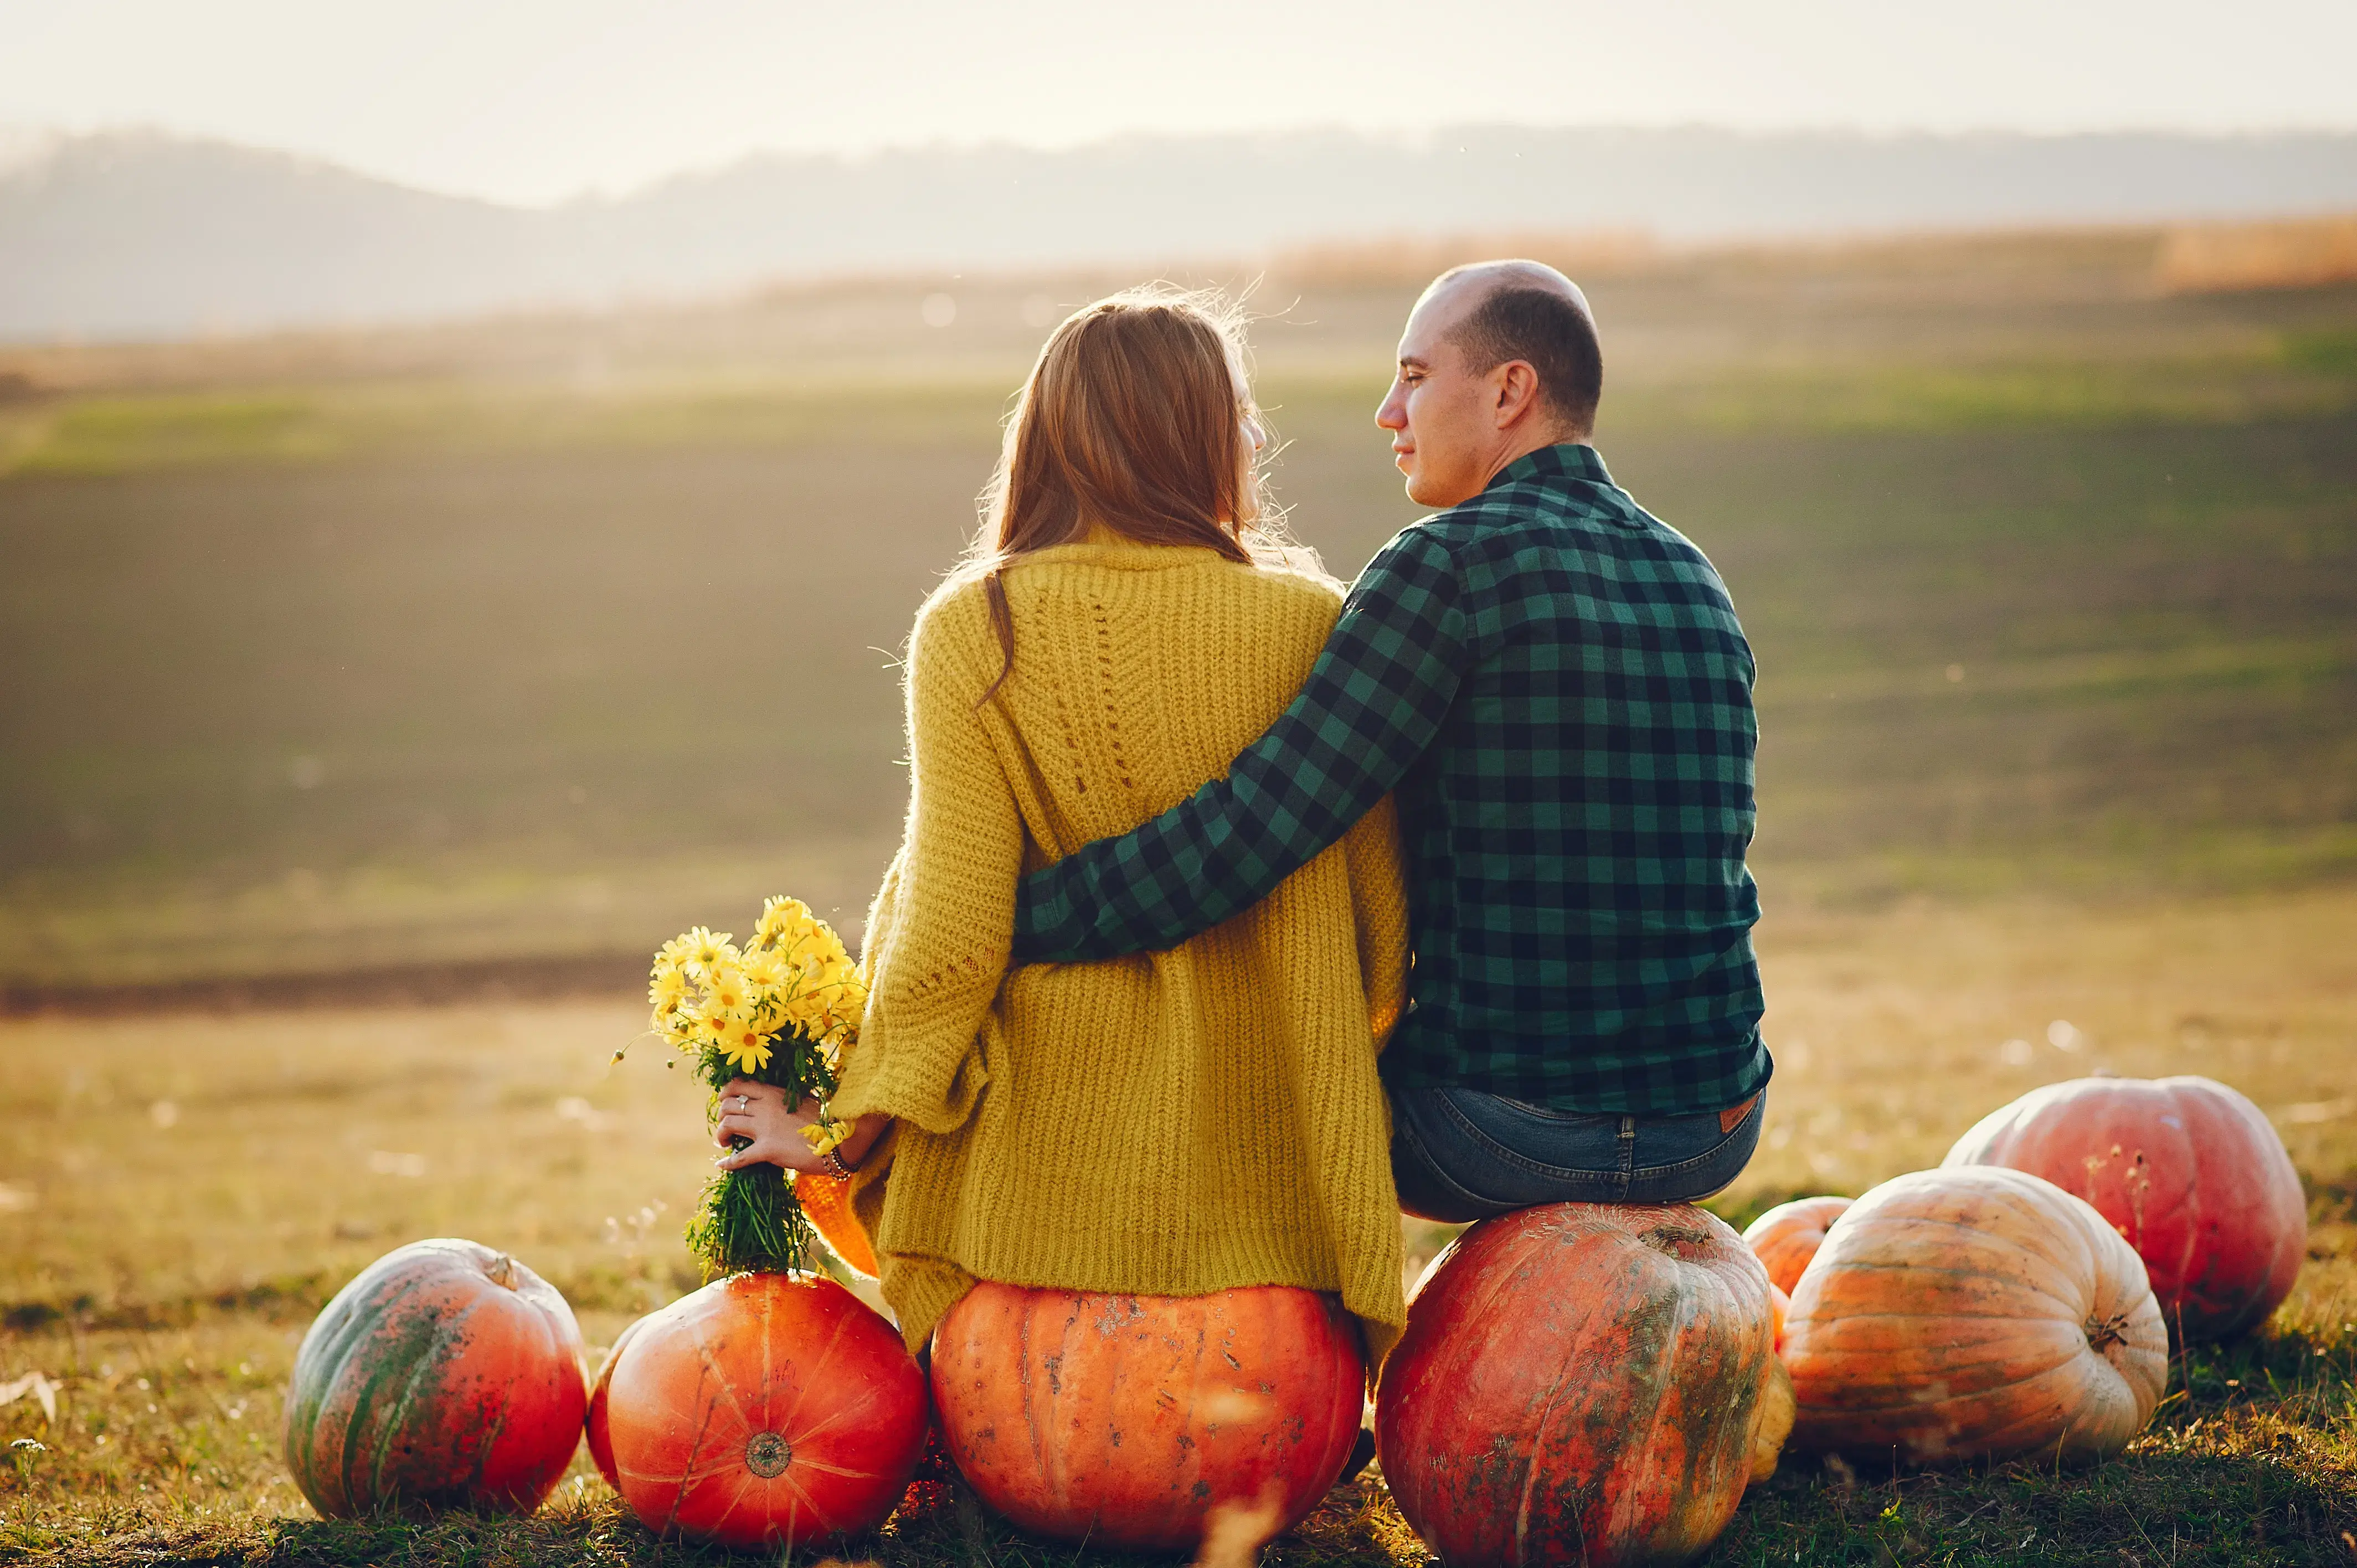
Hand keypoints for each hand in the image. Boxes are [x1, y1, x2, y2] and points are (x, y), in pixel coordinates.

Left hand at [712, 1079, 827, 1172]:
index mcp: (773, 1093)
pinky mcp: (767, 1150)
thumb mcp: (805, 1100)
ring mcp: (764, 1128)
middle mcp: (764, 1107)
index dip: (725, 1093)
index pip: (738, 1085)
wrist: (836, 1141)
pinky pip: (739, 1157)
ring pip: (728, 1125)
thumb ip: (788, 1098)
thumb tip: (780, 1098)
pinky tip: (722, 1165)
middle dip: (720, 1116)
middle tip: (725, 1126)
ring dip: (720, 1135)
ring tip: (725, 1143)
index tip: (724, 1102)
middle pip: (728, 1105)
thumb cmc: (825, 1120)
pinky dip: (728, 1163)